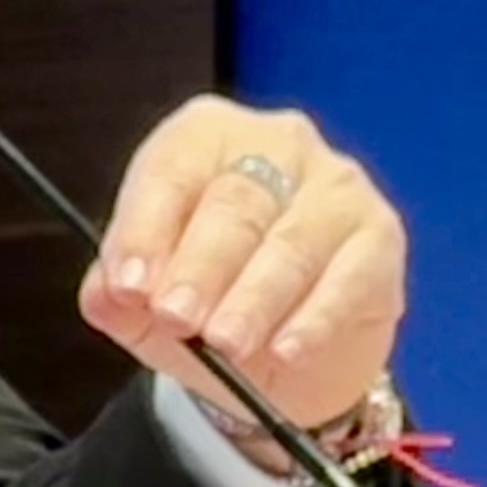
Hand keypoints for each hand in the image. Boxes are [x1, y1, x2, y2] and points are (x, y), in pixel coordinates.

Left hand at [76, 94, 405, 432]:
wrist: (291, 350)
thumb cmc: (212, 298)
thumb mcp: (149, 300)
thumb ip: (117, 294)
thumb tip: (105, 294)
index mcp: (206, 136)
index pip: (171, 170)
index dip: (145, 229)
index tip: (129, 285)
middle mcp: (276, 144)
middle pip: (234, 201)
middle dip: (200, 266)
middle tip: (175, 317)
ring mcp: (336, 185)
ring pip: (291, 240)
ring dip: (254, 297)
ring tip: (225, 342)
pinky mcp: (381, 235)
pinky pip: (347, 277)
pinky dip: (313, 318)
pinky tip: (285, 349)